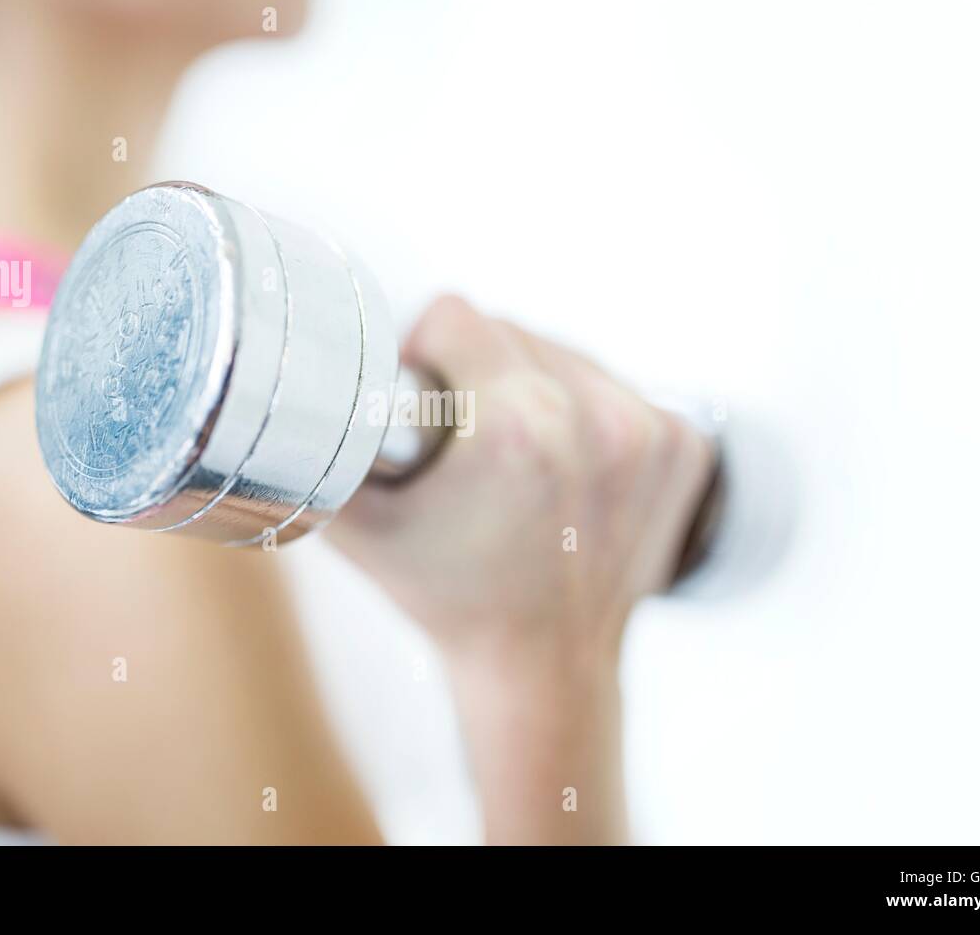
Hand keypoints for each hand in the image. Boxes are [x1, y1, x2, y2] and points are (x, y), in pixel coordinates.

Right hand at [329, 294, 713, 674]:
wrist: (540, 665)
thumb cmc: (449, 597)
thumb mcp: (358, 525)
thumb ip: (320, 447)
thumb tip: (296, 385)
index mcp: (515, 425)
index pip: (455, 315)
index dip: (422, 354)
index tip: (425, 403)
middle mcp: (594, 418)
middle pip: (509, 328)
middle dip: (476, 373)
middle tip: (467, 446)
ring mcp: (648, 431)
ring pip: (563, 352)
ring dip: (533, 387)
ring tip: (518, 460)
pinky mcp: (682, 443)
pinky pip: (614, 384)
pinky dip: (586, 413)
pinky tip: (567, 469)